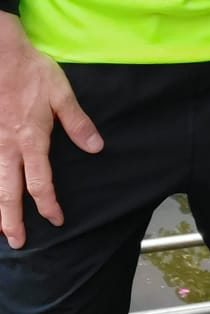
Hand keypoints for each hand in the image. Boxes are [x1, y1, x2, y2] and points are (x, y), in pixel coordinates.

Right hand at [0, 12, 102, 248]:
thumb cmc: (30, 71)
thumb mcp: (61, 93)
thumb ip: (77, 122)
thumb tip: (96, 148)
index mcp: (31, 139)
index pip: (40, 182)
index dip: (48, 204)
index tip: (56, 219)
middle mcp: (7, 146)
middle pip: (9, 191)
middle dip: (13, 219)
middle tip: (17, 242)